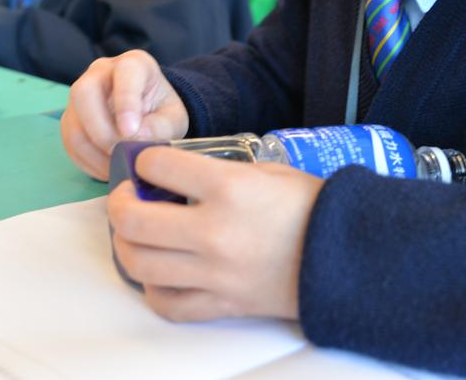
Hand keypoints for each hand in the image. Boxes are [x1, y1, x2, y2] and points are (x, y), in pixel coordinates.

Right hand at [61, 50, 189, 180]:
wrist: (150, 113)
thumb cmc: (163, 111)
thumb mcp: (174, 118)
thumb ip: (161, 126)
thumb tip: (137, 138)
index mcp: (134, 64)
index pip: (124, 73)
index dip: (126, 102)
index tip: (131, 132)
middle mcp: (101, 72)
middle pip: (84, 93)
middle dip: (102, 130)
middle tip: (120, 153)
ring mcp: (81, 95)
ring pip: (73, 123)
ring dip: (94, 152)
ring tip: (117, 168)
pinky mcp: (71, 118)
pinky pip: (69, 142)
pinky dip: (87, 161)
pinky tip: (106, 169)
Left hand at [109, 145, 321, 321]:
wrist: (346, 256)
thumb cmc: (310, 207)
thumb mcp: (268, 171)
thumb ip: (219, 172)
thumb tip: (176, 177)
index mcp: (230, 188)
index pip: (159, 167)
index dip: (146, 161)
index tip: (148, 165)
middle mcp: (214, 231)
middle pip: (133, 219)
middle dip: (120, 203)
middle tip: (128, 197)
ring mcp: (214, 273)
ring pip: (138, 264)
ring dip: (126, 244)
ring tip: (135, 233)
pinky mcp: (220, 304)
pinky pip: (166, 302)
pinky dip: (153, 287)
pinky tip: (160, 271)